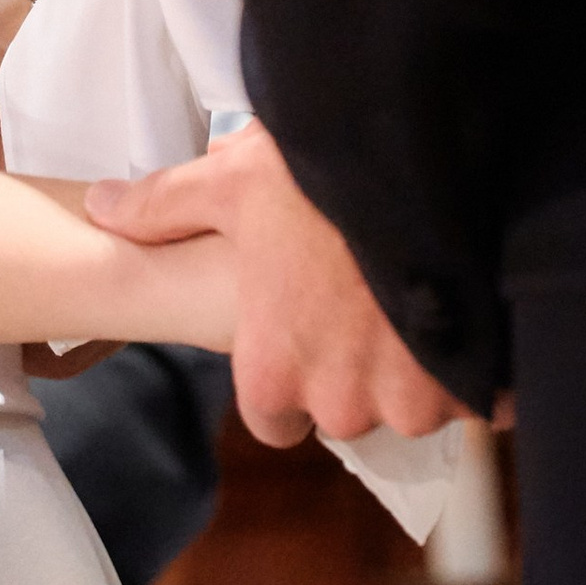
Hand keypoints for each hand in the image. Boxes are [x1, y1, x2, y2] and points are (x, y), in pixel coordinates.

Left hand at [87, 121, 463, 448]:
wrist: (427, 165)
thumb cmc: (318, 178)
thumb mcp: (230, 182)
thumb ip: (164, 208)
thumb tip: (102, 208)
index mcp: (274, 373)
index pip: (274, 419)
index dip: (290, 380)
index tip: (309, 334)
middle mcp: (343, 405)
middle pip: (348, 412)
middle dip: (360, 369)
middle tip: (367, 301)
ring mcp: (418, 403)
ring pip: (417, 404)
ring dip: (422, 364)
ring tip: (420, 293)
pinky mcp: (482, 387)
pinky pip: (483, 394)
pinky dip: (480, 362)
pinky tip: (472, 304)